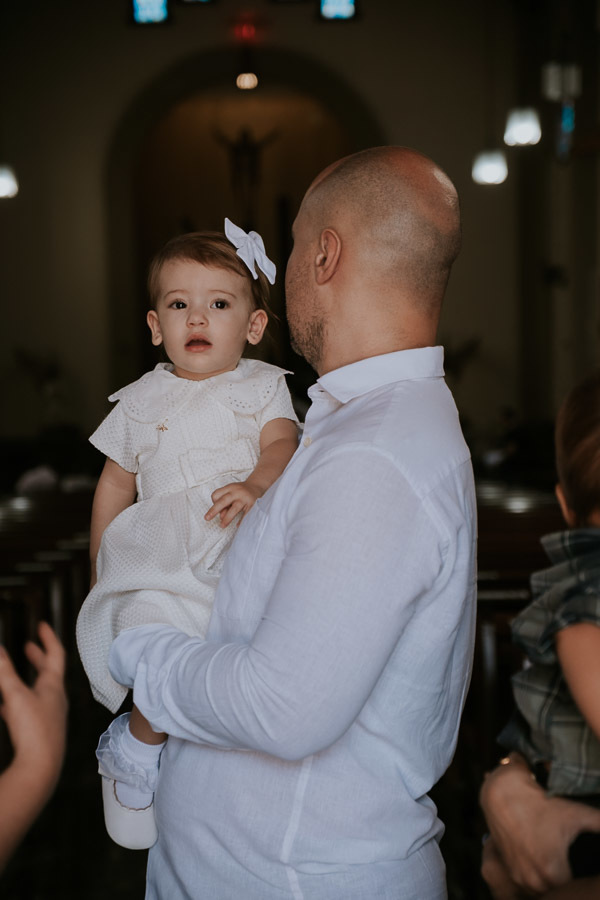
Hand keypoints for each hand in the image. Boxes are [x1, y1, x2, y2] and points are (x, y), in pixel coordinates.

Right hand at [0, 622, 66, 784]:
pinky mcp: (40, 731)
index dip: (48, 638)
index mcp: (53, 685)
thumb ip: (4, 671)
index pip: (55, 654)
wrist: (41, 766)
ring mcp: (49, 715)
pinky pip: (29, 711)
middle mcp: (55, 698)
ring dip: (27, 679)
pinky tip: (4, 708)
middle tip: (29, 646)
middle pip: (49, 672)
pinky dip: (17, 703)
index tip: (43, 626)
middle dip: (38, 657)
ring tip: (13, 675)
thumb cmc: (34, 729)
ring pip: (38, 691)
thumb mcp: (15, 695)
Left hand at [205, 480, 261, 527]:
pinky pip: (246, 514)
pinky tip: (237, 526)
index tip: (217, 508)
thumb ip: (225, 504)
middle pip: (223, 501)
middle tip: (207, 518)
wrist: (256, 486)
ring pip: (234, 508)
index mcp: (229, 488)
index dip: (214, 502)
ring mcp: (245, 498)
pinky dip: (241, 520)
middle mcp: (236, 492)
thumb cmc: (240, 492)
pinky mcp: (252, 504)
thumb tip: (221, 516)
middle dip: (214, 510)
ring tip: (222, 526)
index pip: (216, 495)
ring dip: (227, 518)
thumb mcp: (231, 493)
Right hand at [480, 753, 599, 894]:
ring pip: (543, 890)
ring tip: (555, 864)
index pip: (575, 889)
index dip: (580, 878)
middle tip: (568, 863)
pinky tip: (541, 861)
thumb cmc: (540, 804)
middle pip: (558, 891)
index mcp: (552, 871)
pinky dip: (536, 877)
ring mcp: (519, 876)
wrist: (504, 793)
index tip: (579, 867)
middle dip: (565, 880)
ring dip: (550, 883)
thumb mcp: (575, 813)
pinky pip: (528, 885)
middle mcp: (533, 879)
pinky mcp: (509, 871)